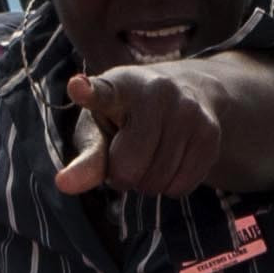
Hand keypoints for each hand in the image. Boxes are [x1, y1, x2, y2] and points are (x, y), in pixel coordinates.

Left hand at [56, 56, 259, 198]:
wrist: (185, 94)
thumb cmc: (125, 119)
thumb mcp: (100, 131)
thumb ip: (85, 159)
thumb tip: (63, 185)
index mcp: (118, 86)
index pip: (102, 93)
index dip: (89, 93)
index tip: (77, 88)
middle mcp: (157, 92)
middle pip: (129, 168)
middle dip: (122, 176)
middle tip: (125, 157)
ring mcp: (188, 111)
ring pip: (158, 182)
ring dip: (148, 183)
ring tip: (148, 156)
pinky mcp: (210, 132)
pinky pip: (181, 186)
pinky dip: (170, 187)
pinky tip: (169, 162)